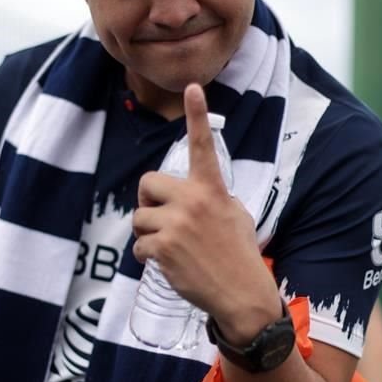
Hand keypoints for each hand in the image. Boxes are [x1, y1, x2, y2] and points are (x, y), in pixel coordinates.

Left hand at [132, 84, 281, 342]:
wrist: (242, 293)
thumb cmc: (238, 254)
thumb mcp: (234, 215)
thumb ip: (209, 197)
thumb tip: (183, 195)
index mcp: (212, 189)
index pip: (203, 146)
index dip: (197, 115)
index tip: (192, 87)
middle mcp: (193, 201)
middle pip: (147, 184)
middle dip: (149, 201)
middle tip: (161, 218)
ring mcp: (176, 224)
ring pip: (139, 219)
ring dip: (148, 234)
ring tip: (170, 247)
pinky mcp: (162, 248)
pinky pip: (139, 245)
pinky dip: (146, 256)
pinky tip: (166, 263)